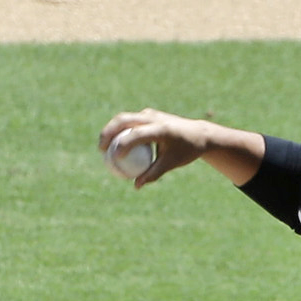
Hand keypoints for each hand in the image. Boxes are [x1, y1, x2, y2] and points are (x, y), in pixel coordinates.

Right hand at [95, 110, 265, 189]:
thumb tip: (136, 186)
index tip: (113, 159)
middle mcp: (154, 117)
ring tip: (102, 147)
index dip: (122, 146)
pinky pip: (130, 121)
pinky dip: (119, 131)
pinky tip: (113, 144)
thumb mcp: (171, 163)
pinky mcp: (148, 114)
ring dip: (111, 130)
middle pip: (124, 120)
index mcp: (161, 129)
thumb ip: (153, 174)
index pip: (136, 135)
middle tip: (101, 149)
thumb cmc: (186, 151)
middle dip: (109, 133)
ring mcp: (150, 114)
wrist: (199, 133)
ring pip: (124, 118)